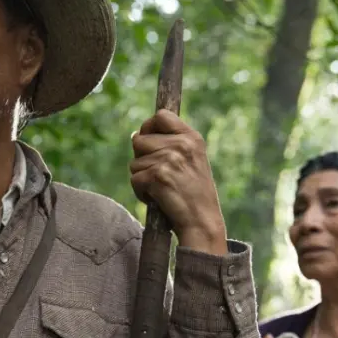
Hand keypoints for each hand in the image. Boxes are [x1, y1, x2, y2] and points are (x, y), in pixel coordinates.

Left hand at [130, 109, 226, 254]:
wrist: (203, 222)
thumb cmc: (195, 195)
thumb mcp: (192, 161)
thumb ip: (170, 144)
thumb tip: (136, 135)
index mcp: (192, 137)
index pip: (161, 115)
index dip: (148, 127)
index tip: (149, 141)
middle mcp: (182, 144)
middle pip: (139, 139)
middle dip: (142, 159)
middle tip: (159, 175)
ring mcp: (170, 159)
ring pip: (134, 162)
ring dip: (142, 178)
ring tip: (162, 189)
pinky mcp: (158, 176)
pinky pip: (134, 179)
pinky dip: (141, 193)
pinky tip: (158, 198)